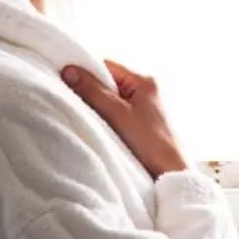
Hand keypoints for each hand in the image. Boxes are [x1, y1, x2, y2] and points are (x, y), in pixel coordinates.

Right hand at [62, 61, 189, 179]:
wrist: (171, 172)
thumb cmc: (151, 142)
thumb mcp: (117, 114)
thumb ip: (93, 91)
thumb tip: (69, 70)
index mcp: (144, 81)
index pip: (107, 66)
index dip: (86, 72)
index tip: (66, 81)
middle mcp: (146, 89)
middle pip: (108, 82)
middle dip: (90, 91)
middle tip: (74, 101)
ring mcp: (144, 106)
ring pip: (111, 98)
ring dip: (98, 106)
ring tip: (87, 116)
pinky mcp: (141, 122)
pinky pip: (117, 112)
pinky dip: (105, 117)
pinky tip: (99, 126)